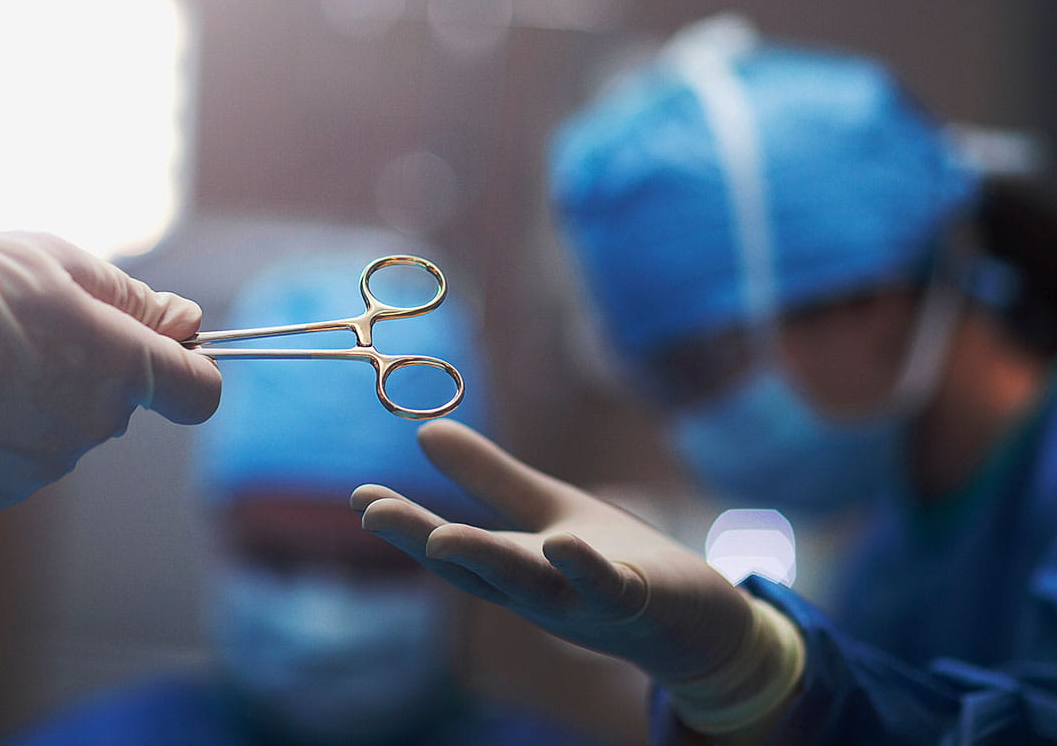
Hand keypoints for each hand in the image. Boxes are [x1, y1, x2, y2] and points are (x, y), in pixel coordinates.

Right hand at [0, 232, 221, 511]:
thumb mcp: (61, 264)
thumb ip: (134, 300)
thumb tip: (186, 321)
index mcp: (121, 367)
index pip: (199, 392)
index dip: (191, 369)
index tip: (167, 349)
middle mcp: (95, 426)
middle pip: (121, 403)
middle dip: (94, 369)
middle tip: (30, 329)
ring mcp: (45, 466)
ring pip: (67, 430)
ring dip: (44, 400)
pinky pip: (19, 459)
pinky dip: (0, 433)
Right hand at [350, 419, 801, 735]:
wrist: (699, 623)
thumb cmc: (616, 563)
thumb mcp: (546, 512)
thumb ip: (490, 480)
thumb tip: (423, 432)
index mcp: (514, 567)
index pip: (451, 546)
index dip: (404, 525)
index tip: (356, 499)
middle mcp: (541, 593)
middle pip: (478, 568)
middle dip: (425, 542)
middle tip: (375, 513)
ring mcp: (588, 603)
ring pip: (533, 584)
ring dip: (490, 562)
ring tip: (446, 539)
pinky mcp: (641, 601)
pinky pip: (611, 587)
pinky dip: (588, 570)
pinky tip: (567, 544)